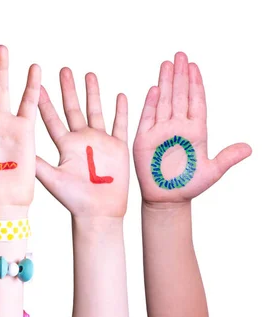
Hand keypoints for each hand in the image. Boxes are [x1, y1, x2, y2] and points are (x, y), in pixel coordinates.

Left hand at [35, 69, 128, 217]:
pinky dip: (121, 110)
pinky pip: (121, 125)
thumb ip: (37, 163)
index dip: (46, 101)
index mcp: (64, 145)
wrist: (98, 212)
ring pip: (96, 110)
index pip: (52, 118)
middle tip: (64, 69)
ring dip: (93, 93)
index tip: (39, 83)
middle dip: (69, 89)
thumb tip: (18, 150)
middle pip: (74, 108)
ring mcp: (100, 142)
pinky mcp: (118, 147)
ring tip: (88, 74)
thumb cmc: (73, 200)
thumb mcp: (52, 179)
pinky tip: (120, 95)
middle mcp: (81, 140)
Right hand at [133, 52, 250, 203]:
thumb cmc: (188, 186)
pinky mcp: (144, 138)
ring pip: (164, 101)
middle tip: (180, 55)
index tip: (194, 66)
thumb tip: (249, 148)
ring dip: (165, 82)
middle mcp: (178, 127)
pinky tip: (154, 89)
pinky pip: (147, 117)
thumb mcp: (212, 171)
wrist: (167, 198)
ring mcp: (160, 131)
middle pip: (179, 95)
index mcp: (196, 131)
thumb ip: (228, 157)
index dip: (195, 84)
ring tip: (167, 64)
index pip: (196, 101)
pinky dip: (151, 103)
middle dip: (180, 75)